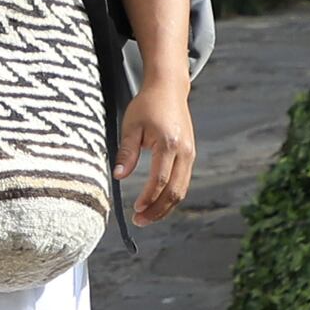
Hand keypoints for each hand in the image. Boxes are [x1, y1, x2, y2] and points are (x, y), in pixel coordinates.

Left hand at [117, 80, 196, 226]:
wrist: (168, 89)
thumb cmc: (147, 105)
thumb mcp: (131, 126)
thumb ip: (126, 152)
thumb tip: (119, 176)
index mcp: (169, 143)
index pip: (160, 179)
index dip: (148, 198)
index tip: (136, 210)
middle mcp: (184, 151)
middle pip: (175, 190)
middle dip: (158, 210)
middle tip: (140, 221)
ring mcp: (190, 153)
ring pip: (182, 189)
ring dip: (165, 207)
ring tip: (147, 217)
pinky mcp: (190, 154)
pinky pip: (183, 181)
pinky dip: (171, 196)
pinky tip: (157, 203)